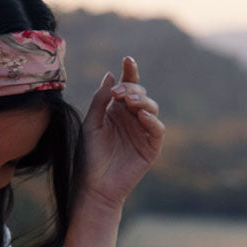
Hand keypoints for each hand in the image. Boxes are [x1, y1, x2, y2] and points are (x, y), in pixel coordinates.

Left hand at [79, 57, 163, 212]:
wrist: (94, 186)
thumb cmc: (90, 157)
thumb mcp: (91, 123)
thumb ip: (100, 100)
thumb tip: (110, 75)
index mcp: (117, 110)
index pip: (127, 86)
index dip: (129, 72)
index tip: (127, 60)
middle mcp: (132, 118)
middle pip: (139, 94)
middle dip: (131, 88)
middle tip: (118, 93)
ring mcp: (143, 132)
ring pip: (150, 108)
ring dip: (141, 101)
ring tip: (128, 101)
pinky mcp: (151, 147)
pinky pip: (157, 129)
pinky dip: (151, 120)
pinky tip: (140, 115)